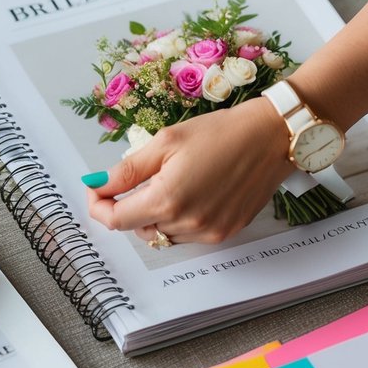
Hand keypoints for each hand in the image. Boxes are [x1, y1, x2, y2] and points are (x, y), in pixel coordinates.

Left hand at [86, 98, 291, 245]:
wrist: (270, 138)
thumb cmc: (220, 132)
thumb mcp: (166, 142)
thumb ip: (128, 169)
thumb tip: (98, 185)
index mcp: (167, 200)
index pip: (116, 220)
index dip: (99, 207)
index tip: (96, 191)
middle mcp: (187, 224)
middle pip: (139, 228)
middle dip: (131, 206)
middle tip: (142, 176)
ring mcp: (209, 233)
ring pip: (163, 233)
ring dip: (156, 215)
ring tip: (172, 182)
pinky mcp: (226, 233)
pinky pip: (189, 235)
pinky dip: (181, 219)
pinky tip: (194, 191)